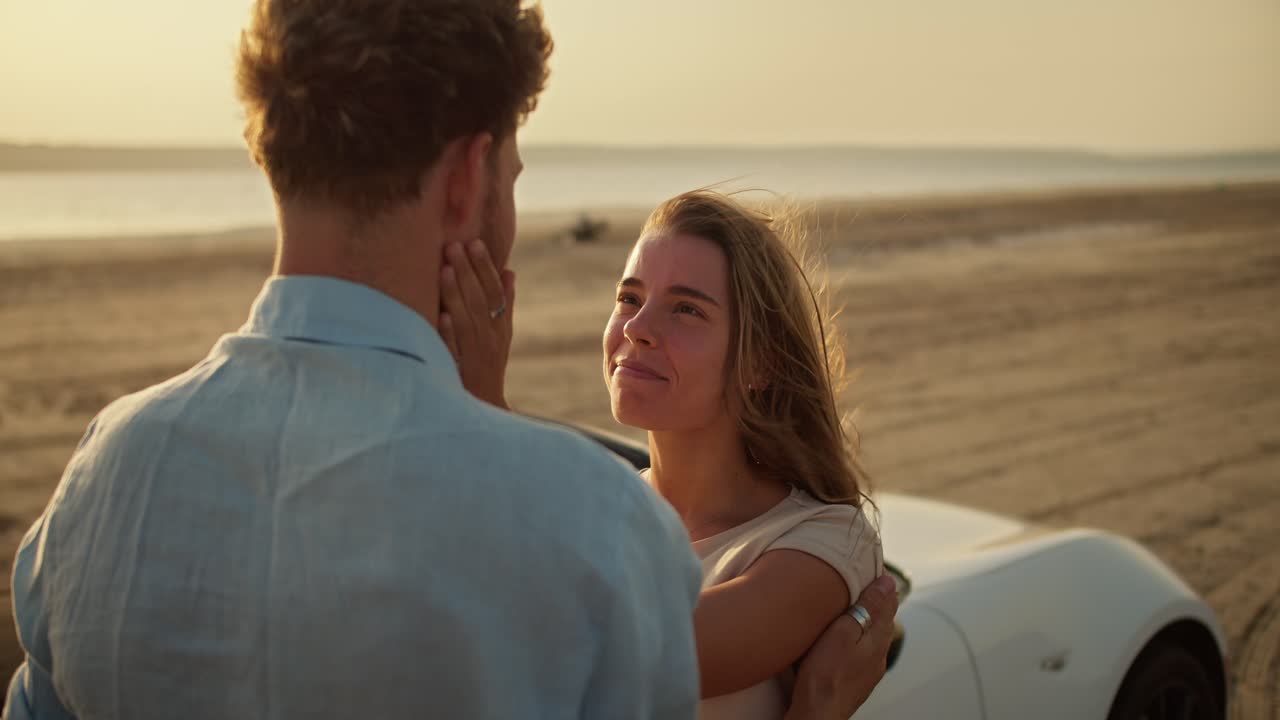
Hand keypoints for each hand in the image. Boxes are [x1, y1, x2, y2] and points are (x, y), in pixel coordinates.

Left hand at [439, 239, 515, 409]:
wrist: (486, 407)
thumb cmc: (489, 366)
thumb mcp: (503, 335)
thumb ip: (506, 304)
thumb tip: (509, 272)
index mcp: (501, 327)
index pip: (495, 292)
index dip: (485, 267)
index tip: (474, 243)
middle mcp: (491, 339)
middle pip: (481, 301)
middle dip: (468, 272)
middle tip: (454, 245)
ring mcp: (475, 355)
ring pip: (468, 320)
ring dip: (457, 295)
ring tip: (446, 269)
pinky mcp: (460, 371)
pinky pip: (455, 350)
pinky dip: (450, 333)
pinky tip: (442, 315)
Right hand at [785, 574, 898, 719]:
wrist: (818, 712)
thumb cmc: (825, 674)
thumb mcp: (843, 631)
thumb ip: (867, 607)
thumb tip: (888, 582)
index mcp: (878, 638)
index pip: (888, 603)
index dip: (882, 584)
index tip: (874, 567)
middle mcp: (879, 654)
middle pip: (883, 619)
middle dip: (875, 600)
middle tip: (862, 580)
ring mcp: (869, 670)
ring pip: (873, 636)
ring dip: (867, 619)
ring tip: (853, 604)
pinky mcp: (857, 679)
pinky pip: (863, 651)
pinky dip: (858, 637)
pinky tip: (847, 638)